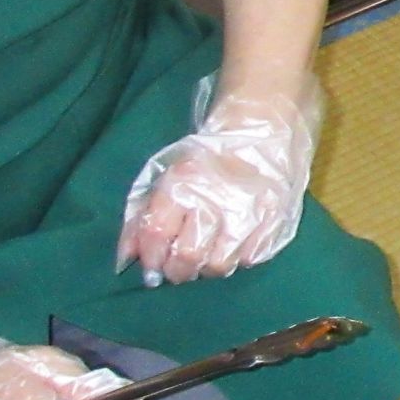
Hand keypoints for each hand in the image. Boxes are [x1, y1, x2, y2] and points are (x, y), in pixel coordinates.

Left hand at [117, 77, 320, 284]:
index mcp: (182, 183)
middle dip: (176, 271)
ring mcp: (248, 213)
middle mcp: (214, 200)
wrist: (262, 128)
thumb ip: (142, 215)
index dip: (150, 257)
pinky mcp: (274, 220)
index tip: (152, 264)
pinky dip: (237, 258)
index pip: (156, 235)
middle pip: (187, 258)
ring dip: (206, 269)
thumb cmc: (208, 156)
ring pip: (219, 266)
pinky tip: (233, 245)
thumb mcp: (168, 175)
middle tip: (178, 268)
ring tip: (206, 256)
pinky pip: (250, 259)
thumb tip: (125, 259)